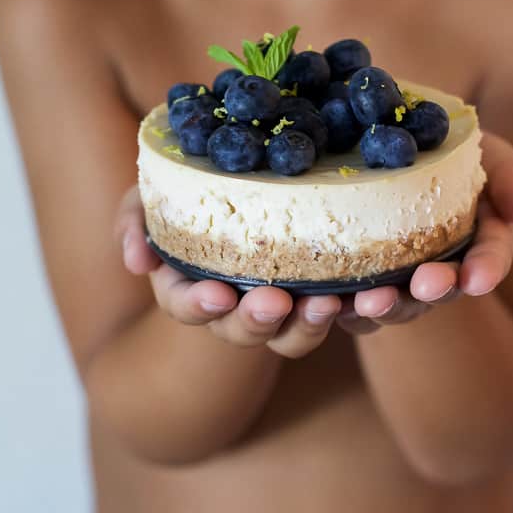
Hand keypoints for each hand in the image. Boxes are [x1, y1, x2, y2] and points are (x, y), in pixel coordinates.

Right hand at [115, 186, 341, 358]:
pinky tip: (377, 292)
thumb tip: (136, 259)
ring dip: (312, 324)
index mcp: (191, 284)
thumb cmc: (197, 186)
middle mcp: (236, 306)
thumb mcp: (156, 193)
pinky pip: (346, 314)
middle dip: (258, 321)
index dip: (199, 305)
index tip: (217, 294)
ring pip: (296, 335)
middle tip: (276, 302)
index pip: (186, 305)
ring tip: (331, 302)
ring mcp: (284, 306)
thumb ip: (135, 218)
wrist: (258, 177)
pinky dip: (360, 309)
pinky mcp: (327, 294)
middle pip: (244, 331)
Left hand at [335, 130, 512, 334]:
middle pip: (440, 291)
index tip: (479, 279)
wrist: (384, 139)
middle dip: (433, 292)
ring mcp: (396, 278)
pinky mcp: (353, 278)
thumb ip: (509, 175)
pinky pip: (347, 302)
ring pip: (393, 304)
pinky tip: (326, 299)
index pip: (489, 260)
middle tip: (424, 285)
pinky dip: (338, 305)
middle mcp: (439, 268)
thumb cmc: (445, 146)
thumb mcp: (485, 150)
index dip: (487, 269)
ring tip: (369, 300)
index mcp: (476, 242)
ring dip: (384, 306)